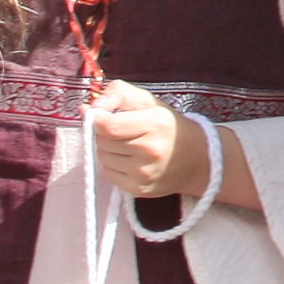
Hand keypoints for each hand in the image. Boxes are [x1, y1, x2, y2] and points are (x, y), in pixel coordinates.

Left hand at [87, 80, 196, 199]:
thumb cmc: (169, 125)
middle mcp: (150, 150)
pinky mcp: (138, 190)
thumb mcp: (149, 101)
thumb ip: (118, 94)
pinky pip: (108, 174)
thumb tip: (86, 108)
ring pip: (103, 158)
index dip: (98, 119)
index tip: (105, 115)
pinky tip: (129, 160)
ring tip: (126, 145)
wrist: (197, 160)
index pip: (107, 125)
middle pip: (102, 141)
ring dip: (107, 149)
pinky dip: (113, 165)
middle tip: (121, 130)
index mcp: (155, 123)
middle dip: (104, 133)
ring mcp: (144, 173)